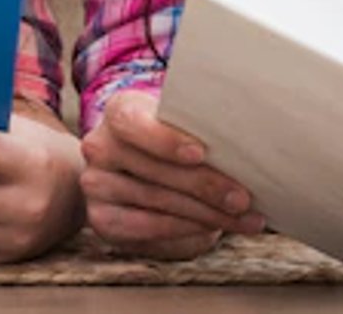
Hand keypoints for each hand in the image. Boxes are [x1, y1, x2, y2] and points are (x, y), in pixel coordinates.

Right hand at [77, 89, 262, 259]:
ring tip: (243, 218)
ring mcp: (96, 185)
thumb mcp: (180, 122)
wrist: (132, 167)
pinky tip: (214, 230)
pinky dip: (186, 231)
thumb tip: (246, 143)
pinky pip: (148, 229)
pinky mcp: (102, 220)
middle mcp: (99, 146)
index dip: (164, 140)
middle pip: (154, 169)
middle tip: (242, 199)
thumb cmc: (172, 139)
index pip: (133, 122)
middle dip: (204, 186)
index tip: (200, 153)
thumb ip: (200, 125)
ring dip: (206, 214)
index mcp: (119, 111)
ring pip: (157, 202)